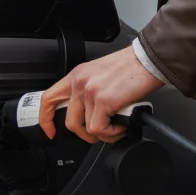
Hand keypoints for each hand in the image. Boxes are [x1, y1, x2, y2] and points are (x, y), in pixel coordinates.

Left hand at [38, 46, 163, 142]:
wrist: (148, 60)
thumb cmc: (132, 67)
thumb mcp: (101, 74)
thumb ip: (89, 90)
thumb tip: (90, 113)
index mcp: (77, 75)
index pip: (49, 98)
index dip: (46, 119)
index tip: (51, 130)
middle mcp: (80, 82)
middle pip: (70, 122)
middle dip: (85, 134)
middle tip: (100, 133)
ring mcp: (90, 92)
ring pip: (86, 128)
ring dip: (103, 134)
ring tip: (116, 127)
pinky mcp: (103, 101)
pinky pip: (99, 129)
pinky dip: (111, 133)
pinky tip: (121, 125)